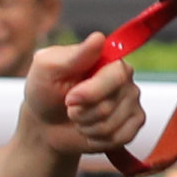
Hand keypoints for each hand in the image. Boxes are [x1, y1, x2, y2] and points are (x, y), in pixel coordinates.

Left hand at [23, 39, 145, 157]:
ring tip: (77, 118)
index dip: (91, 92)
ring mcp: (131, 102)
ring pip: (112, 125)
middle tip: (69, 107)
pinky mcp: (132, 125)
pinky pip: (120, 138)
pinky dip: (97, 139)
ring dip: (86, 126)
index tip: (69, 99)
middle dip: (82, 113)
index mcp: (108, 59)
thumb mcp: (48, 68)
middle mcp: (125, 79)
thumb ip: (74, 55)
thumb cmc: (45, 91)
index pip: (117, 74)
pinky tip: (89, 130)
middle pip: (111, 104)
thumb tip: (98, 38)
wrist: (45, 124)